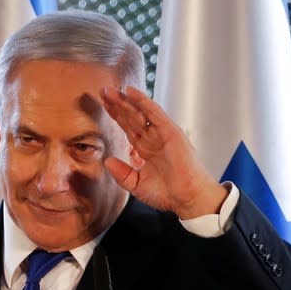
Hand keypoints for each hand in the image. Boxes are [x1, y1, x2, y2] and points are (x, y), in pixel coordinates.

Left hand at [100, 86, 227, 218]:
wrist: (187, 199)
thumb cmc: (168, 194)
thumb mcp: (137, 185)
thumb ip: (122, 174)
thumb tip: (107, 161)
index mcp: (145, 150)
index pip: (128, 127)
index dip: (116, 115)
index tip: (103, 104)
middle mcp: (152, 139)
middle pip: (131, 117)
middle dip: (117, 104)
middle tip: (103, 90)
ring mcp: (161, 134)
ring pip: (139, 113)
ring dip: (125, 101)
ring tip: (110, 90)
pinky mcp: (170, 132)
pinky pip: (154, 113)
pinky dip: (142, 101)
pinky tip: (130, 92)